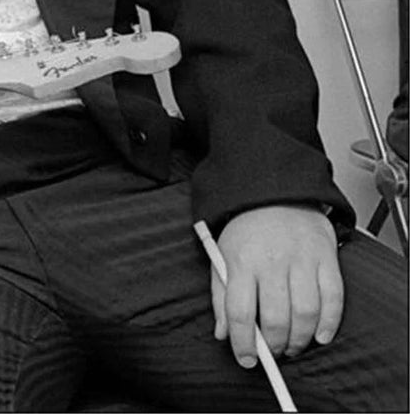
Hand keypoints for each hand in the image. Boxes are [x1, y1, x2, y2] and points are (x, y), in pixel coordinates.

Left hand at [210, 204, 342, 365]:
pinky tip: (319, 335)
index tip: (247, 360)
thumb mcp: (222, 257)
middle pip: (275, 317)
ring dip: (300, 339)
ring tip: (293, 346)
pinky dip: (329, 323)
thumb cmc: (246, 230)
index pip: (239, 312)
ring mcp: (301, 259)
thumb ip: (220, 297)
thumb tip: (223, 334)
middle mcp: (271, 261)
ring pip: (305, 312)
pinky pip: (333, 297)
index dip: (243, 343)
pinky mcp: (326, 258)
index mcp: (240, 262)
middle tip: (273, 353)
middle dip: (275, 345)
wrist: (274, 192)